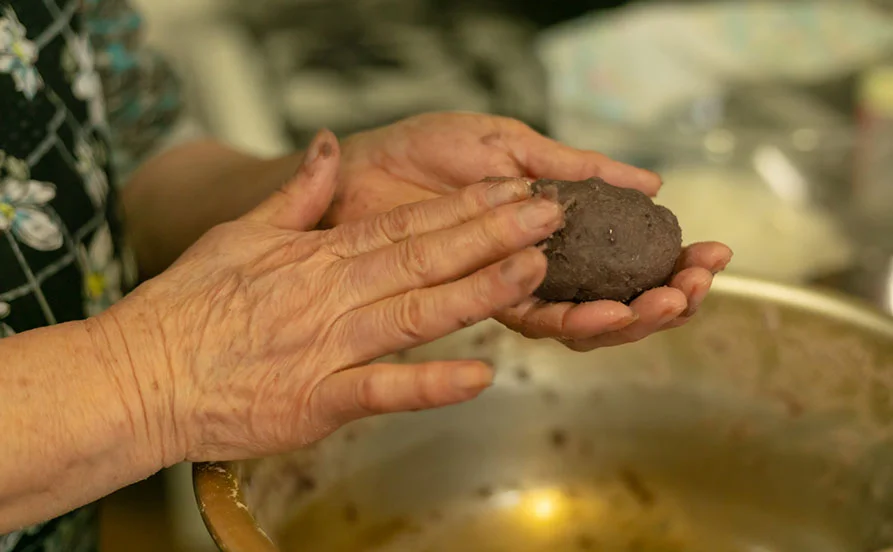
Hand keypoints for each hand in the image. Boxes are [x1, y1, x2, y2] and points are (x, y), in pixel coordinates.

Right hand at [101, 131, 561, 463]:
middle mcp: (333, 296)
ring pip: (416, 314)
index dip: (466, 207)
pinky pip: (382, 390)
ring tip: (531, 271)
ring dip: (477, 292)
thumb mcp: (237, 233)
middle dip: (493, 235)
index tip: (513, 190)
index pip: (406, 224)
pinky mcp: (317, 402)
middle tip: (549, 217)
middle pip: (425, 259)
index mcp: (318, 257)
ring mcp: (329, 349)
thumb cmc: (186, 307)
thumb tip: (329, 149)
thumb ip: (295, 195)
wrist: (140, 375)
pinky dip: (430, 384)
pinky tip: (478, 375)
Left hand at [333, 112, 732, 350]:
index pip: (628, 257)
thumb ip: (577, 170)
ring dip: (627, 319)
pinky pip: (530, 321)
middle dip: (664, 300)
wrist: (361, 168)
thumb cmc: (428, 150)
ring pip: (582, 323)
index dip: (672, 262)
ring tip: (659, 304)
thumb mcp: (513, 145)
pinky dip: (570, 320)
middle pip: (616, 301)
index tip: (713, 252)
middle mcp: (539, 267)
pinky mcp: (476, 303)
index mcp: (556, 228)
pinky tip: (600, 312)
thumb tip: (650, 184)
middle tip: (694, 288)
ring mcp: (510, 289)